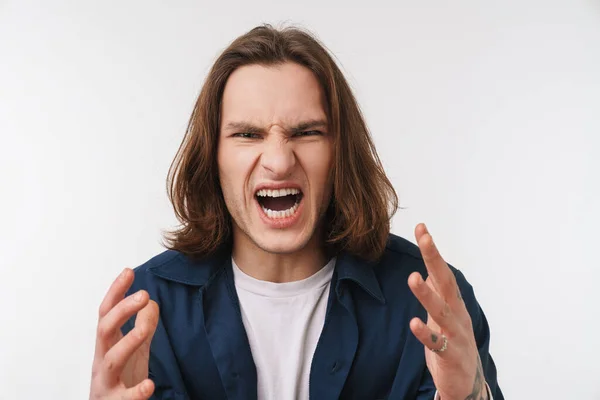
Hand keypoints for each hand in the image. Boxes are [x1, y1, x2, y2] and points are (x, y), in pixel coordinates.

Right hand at [90, 268, 159, 399]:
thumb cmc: (120, 381)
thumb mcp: (134, 350)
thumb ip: (142, 327)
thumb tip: (151, 302)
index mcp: (107, 345)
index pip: (107, 313)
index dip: (116, 292)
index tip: (128, 271)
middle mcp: (102, 361)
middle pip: (104, 330)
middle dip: (121, 311)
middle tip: (143, 294)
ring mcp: (105, 383)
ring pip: (110, 360)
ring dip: (127, 343)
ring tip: (144, 330)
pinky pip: (123, 398)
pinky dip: (135, 392)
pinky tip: (149, 385)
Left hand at [408, 223, 487, 399]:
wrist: (467, 383)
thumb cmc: (453, 344)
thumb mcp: (443, 314)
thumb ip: (437, 292)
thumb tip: (428, 270)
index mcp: (454, 302)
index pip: (442, 271)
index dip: (432, 251)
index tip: (422, 228)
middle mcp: (457, 314)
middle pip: (446, 283)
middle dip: (435, 260)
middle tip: (425, 239)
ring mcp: (456, 335)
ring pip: (441, 311)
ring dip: (427, 294)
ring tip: (413, 278)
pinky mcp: (450, 356)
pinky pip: (437, 343)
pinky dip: (426, 333)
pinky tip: (414, 323)